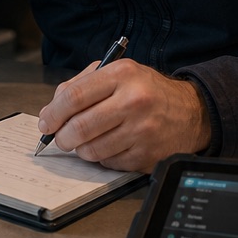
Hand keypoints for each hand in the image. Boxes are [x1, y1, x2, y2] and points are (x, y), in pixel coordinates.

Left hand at [37, 60, 210, 172]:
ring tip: (87, 141)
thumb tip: (49, 113)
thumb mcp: (117, 74)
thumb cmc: (147, 91)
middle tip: (61, 138)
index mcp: (122, 75)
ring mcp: (142, 130)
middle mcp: (134, 101)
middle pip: (80, 127)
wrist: (191, 112)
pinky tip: (111, 145)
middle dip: (62, 137)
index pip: (74, 97)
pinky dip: (102, 157)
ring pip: (92, 150)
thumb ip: (80, 86)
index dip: (53, 113)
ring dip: (81, 149)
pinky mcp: (146, 154)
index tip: (46, 123)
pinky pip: (108, 163)